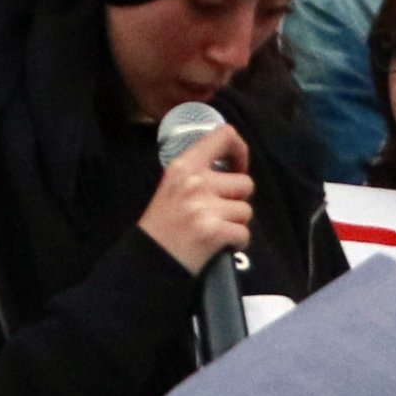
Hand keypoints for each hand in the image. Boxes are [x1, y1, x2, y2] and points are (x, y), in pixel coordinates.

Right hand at [138, 118, 249, 273]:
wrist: (149, 260)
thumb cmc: (163, 223)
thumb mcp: (174, 185)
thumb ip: (200, 172)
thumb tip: (235, 167)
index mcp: (185, 165)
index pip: (224, 135)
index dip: (240, 150)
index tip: (238, 168)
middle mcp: (195, 182)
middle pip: (245, 182)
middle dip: (238, 200)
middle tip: (218, 212)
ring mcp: (204, 207)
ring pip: (246, 211)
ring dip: (236, 223)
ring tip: (215, 230)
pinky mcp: (213, 231)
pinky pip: (244, 233)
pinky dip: (237, 242)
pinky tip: (219, 245)